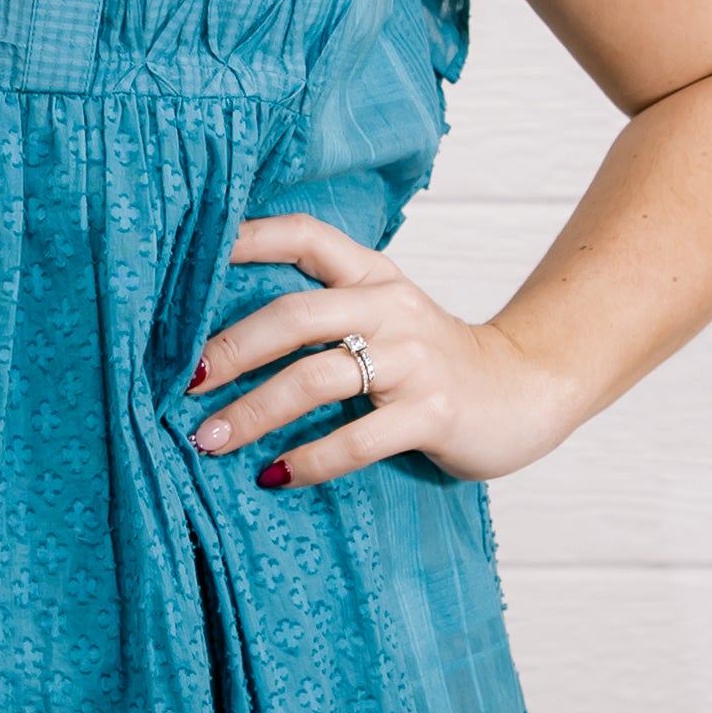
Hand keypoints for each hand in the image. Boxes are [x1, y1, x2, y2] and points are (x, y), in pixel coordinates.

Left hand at [188, 212, 583, 491]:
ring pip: (316, 379)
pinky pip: (357, 439)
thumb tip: (224, 335)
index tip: (186, 260)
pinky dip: (309, 461)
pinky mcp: (433, 413)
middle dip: (231, 350)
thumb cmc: (435, 361)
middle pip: (294, 316)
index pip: (305, 236)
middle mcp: (391, 308)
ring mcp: (414, 361)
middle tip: (183, 384)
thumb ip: (326, 313)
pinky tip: (274, 476)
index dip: (248, 239)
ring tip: (208, 441)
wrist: (528, 389)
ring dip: (253, 412)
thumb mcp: (386, 317)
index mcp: (374, 276)